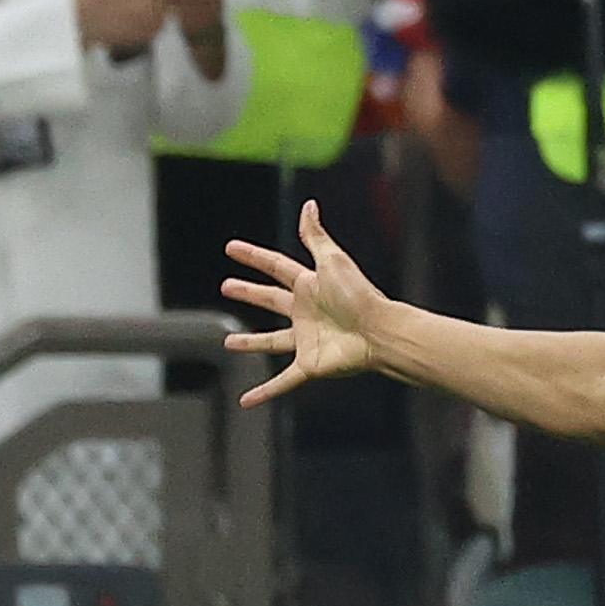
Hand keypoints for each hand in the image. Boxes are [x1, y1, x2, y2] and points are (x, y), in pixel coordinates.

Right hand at [220, 197, 394, 400]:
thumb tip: (309, 204)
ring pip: (271, 341)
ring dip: (250, 342)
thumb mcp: (333, 260)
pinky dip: (265, 392)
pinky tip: (247, 401)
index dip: (253, 256)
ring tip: (228, 344)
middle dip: (248, 292)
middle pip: (270, 299)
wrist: (378, 331)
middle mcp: (305, 311)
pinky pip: (282, 381)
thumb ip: (316, 236)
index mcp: (309, 285)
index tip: (231, 248)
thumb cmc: (359, 294)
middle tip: (226, 286)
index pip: (275, 267)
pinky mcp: (308, 364)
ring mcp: (305, 339)